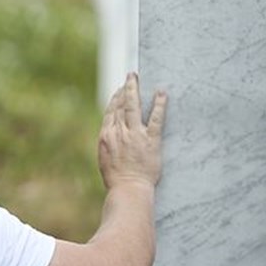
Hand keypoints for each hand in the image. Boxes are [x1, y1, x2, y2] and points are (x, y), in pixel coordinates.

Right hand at [97, 73, 165, 189]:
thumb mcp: (104, 158)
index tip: (119, 90)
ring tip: (137, 78)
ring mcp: (134, 134)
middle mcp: (118, 132)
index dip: (115, 98)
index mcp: (106, 136)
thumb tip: (111, 135)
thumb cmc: (116, 179)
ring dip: (135, 89)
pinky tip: (161, 94)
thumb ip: (108, 143)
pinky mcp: (150, 140)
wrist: (128, 189)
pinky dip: (158, 104)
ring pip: (133, 106)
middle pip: (120, 104)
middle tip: (130, 76)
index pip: (110, 111)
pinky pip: (155, 118)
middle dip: (125, 88)